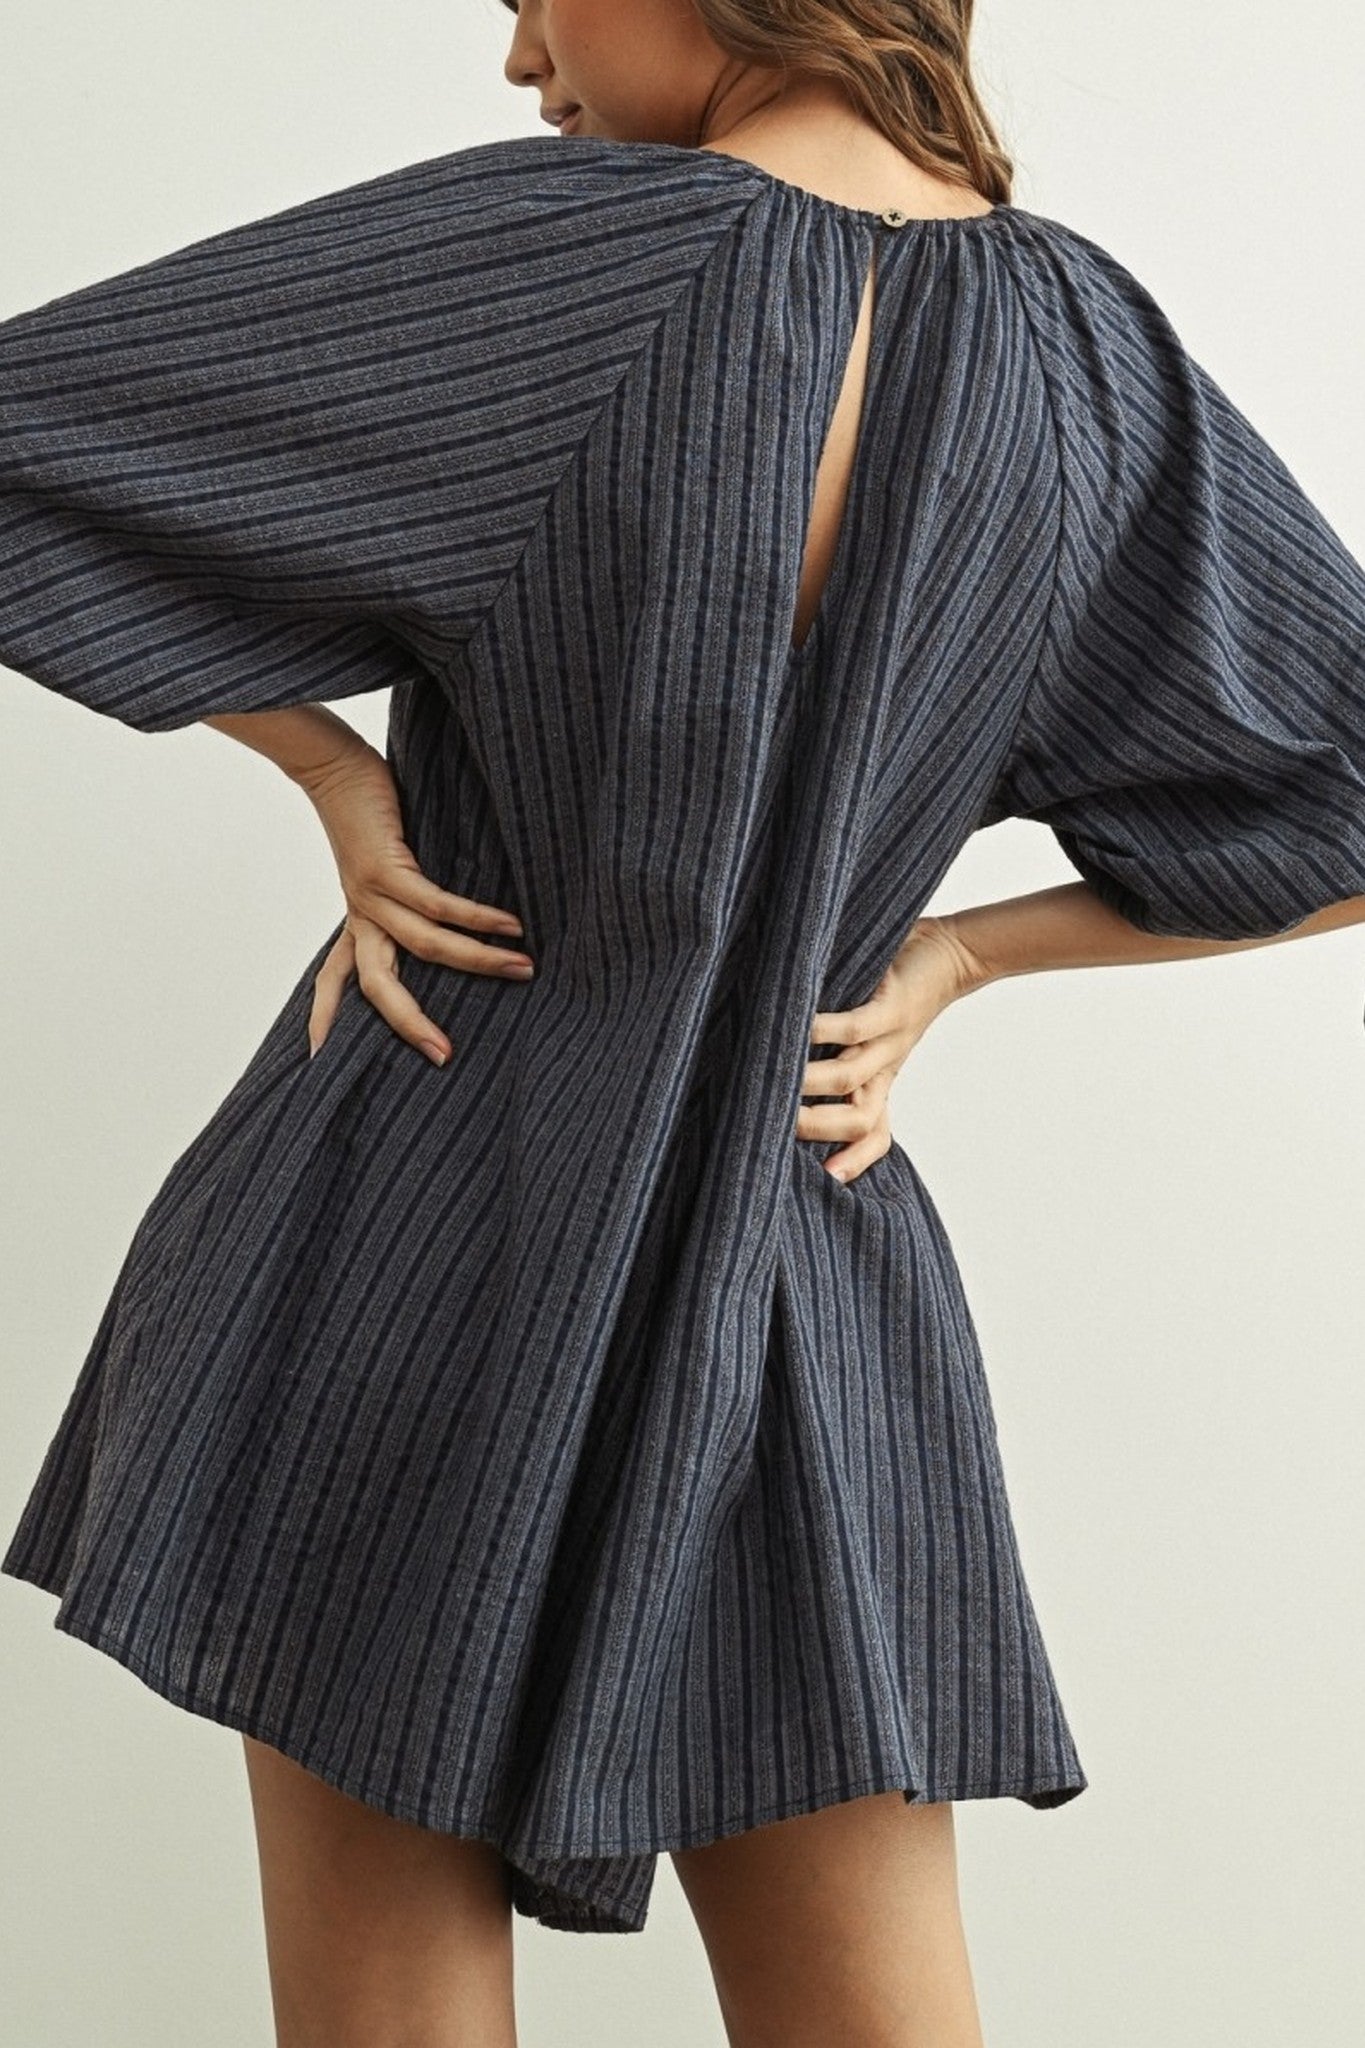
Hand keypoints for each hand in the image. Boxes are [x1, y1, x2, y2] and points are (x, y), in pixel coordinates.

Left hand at [297, 743, 533, 1065]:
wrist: (334, 765)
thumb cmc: (366, 811)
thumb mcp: (380, 866)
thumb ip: (407, 896)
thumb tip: (458, 920)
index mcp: (356, 921)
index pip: (335, 981)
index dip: (326, 1018)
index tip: (318, 1055)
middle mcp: (360, 916)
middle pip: (378, 987)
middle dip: (410, 1024)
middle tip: (443, 1056)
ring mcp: (370, 894)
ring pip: (424, 946)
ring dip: (478, 961)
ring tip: (524, 970)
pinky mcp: (386, 868)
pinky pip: (437, 905)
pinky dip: (477, 917)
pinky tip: (511, 925)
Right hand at [796, 915, 991, 1182]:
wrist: (950, 955)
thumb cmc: (895, 994)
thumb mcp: (869, 1034)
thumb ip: (832, 1052)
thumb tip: (780, 1068)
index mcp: (880, 1082)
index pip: (874, 1135)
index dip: (854, 1161)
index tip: (824, 1179)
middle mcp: (884, 1068)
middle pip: (858, 1119)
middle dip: (816, 1128)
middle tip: (774, 1127)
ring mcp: (889, 1040)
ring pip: (848, 1077)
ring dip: (809, 1082)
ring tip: (773, 1081)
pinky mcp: (890, 1007)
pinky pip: (852, 1027)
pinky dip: (821, 1031)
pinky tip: (796, 1028)